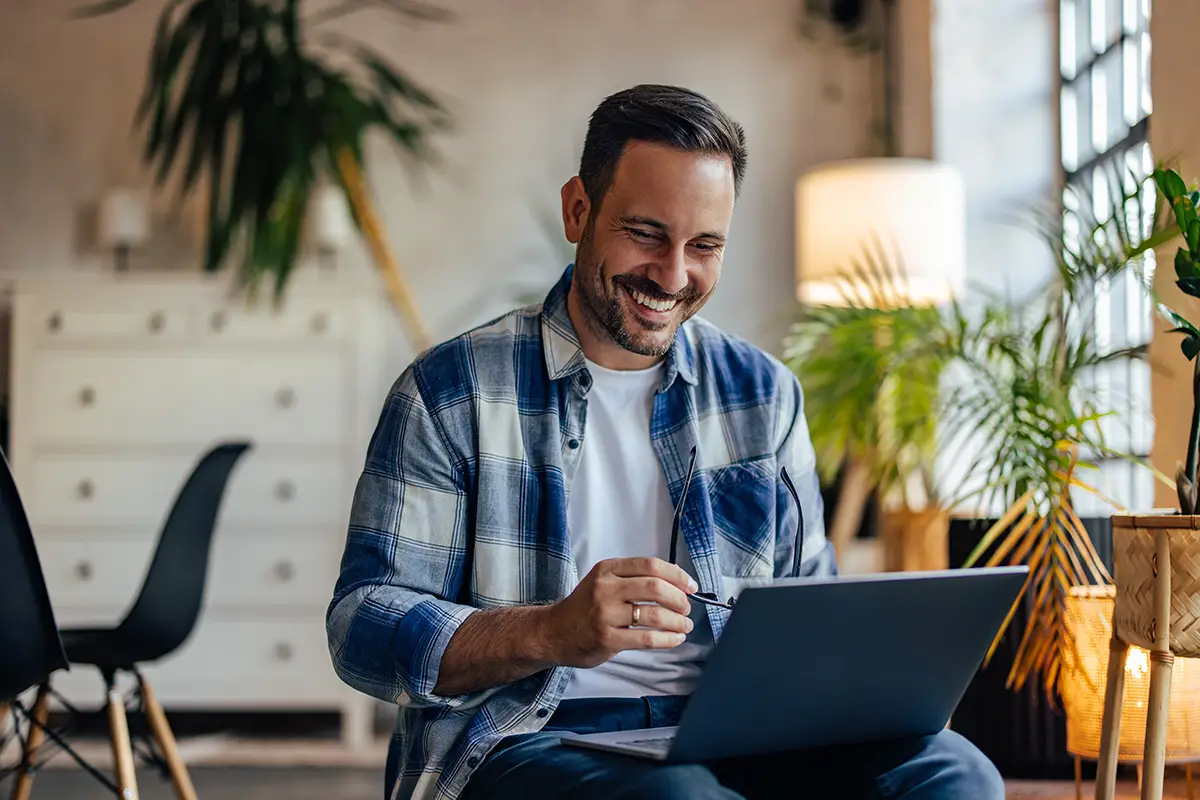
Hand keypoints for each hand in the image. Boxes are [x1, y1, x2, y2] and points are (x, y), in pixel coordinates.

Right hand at [542, 557, 698, 668]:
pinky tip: (675, 639)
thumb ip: (632, 578)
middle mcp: (606, 588)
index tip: (690, 585)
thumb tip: (675, 584)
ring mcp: (605, 614)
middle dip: (679, 598)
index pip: (650, 565)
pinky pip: (646, 638)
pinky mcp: (607, 638)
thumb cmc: (584, 607)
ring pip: (654, 614)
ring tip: (685, 625)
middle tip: (687, 607)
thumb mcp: (603, 581)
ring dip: (677, 621)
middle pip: (655, 587)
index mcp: (607, 569)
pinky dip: (667, 639)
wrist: (553, 632)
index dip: (676, 575)